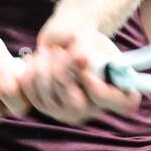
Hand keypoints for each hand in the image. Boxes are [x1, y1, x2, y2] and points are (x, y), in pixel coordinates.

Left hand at [20, 12, 141, 124]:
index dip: (98, 87)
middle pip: (75, 106)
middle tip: (59, 51)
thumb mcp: (89, 38)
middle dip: (62, 72)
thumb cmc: (85, 38)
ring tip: (50, 51)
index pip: (120, 106)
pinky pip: (31, 94)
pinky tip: (36, 59)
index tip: (84, 61)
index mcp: (118, 94)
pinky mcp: (47, 107)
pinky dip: (30, 71)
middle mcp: (95, 109)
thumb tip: (80, 59)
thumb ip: (86, 49)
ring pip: (49, 98)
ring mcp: (69, 112)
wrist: (65, 38)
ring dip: (44, 66)